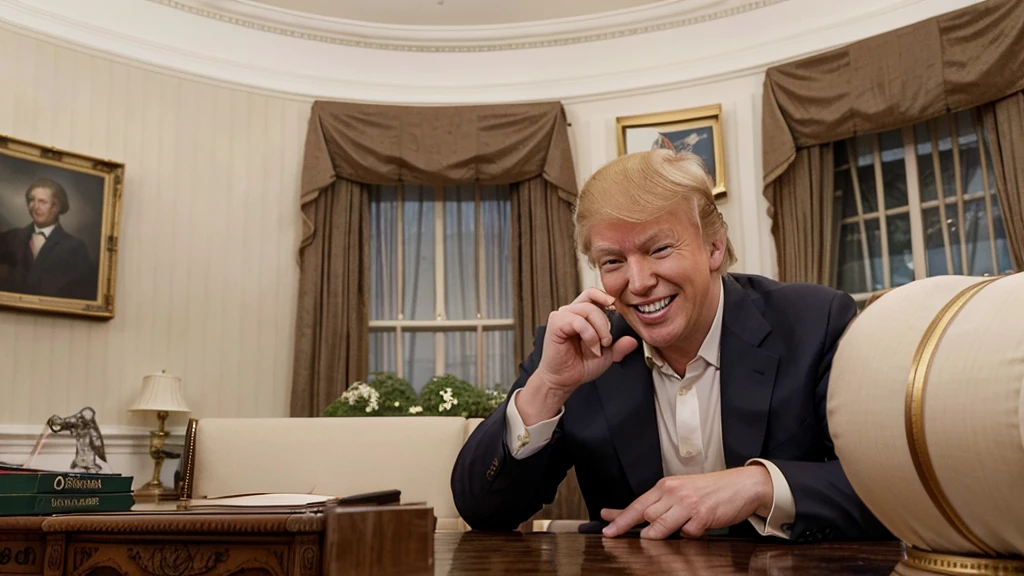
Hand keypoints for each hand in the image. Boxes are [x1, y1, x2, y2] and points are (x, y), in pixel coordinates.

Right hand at [517, 289, 637, 423]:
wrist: (565, 380)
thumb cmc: (579, 365)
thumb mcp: (606, 355)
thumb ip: (619, 346)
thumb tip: (633, 340)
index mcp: (580, 315)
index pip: (592, 294)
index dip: (603, 296)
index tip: (614, 304)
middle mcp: (570, 312)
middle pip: (594, 303)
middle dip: (606, 324)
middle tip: (607, 342)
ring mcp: (561, 317)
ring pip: (588, 310)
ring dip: (599, 330)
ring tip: (598, 347)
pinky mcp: (556, 324)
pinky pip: (578, 321)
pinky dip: (589, 335)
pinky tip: (590, 346)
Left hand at [600, 466, 772, 539]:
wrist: (742, 485)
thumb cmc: (711, 490)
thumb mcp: (681, 491)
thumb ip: (659, 504)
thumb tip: (634, 518)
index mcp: (666, 485)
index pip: (637, 504)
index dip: (620, 519)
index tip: (607, 528)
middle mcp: (674, 492)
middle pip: (645, 517)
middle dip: (639, 530)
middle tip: (635, 536)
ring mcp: (687, 504)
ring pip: (660, 527)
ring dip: (662, 535)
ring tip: (674, 530)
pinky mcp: (702, 515)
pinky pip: (687, 534)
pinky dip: (690, 535)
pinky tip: (698, 527)